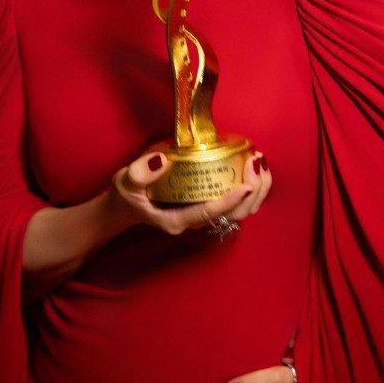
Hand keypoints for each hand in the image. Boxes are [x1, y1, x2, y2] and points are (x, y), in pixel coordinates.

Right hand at [108, 148, 271, 236]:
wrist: (123, 208)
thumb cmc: (125, 196)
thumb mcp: (126, 183)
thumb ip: (140, 173)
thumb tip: (161, 160)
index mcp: (177, 221)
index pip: (210, 213)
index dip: (230, 201)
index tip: (247, 185)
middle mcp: (194, 222)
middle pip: (233, 216)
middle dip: (252, 192)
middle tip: (257, 163)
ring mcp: (202, 215)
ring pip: (239, 211)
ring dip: (255, 189)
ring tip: (260, 162)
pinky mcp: (206, 205)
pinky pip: (235, 202)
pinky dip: (249, 186)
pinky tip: (251, 166)